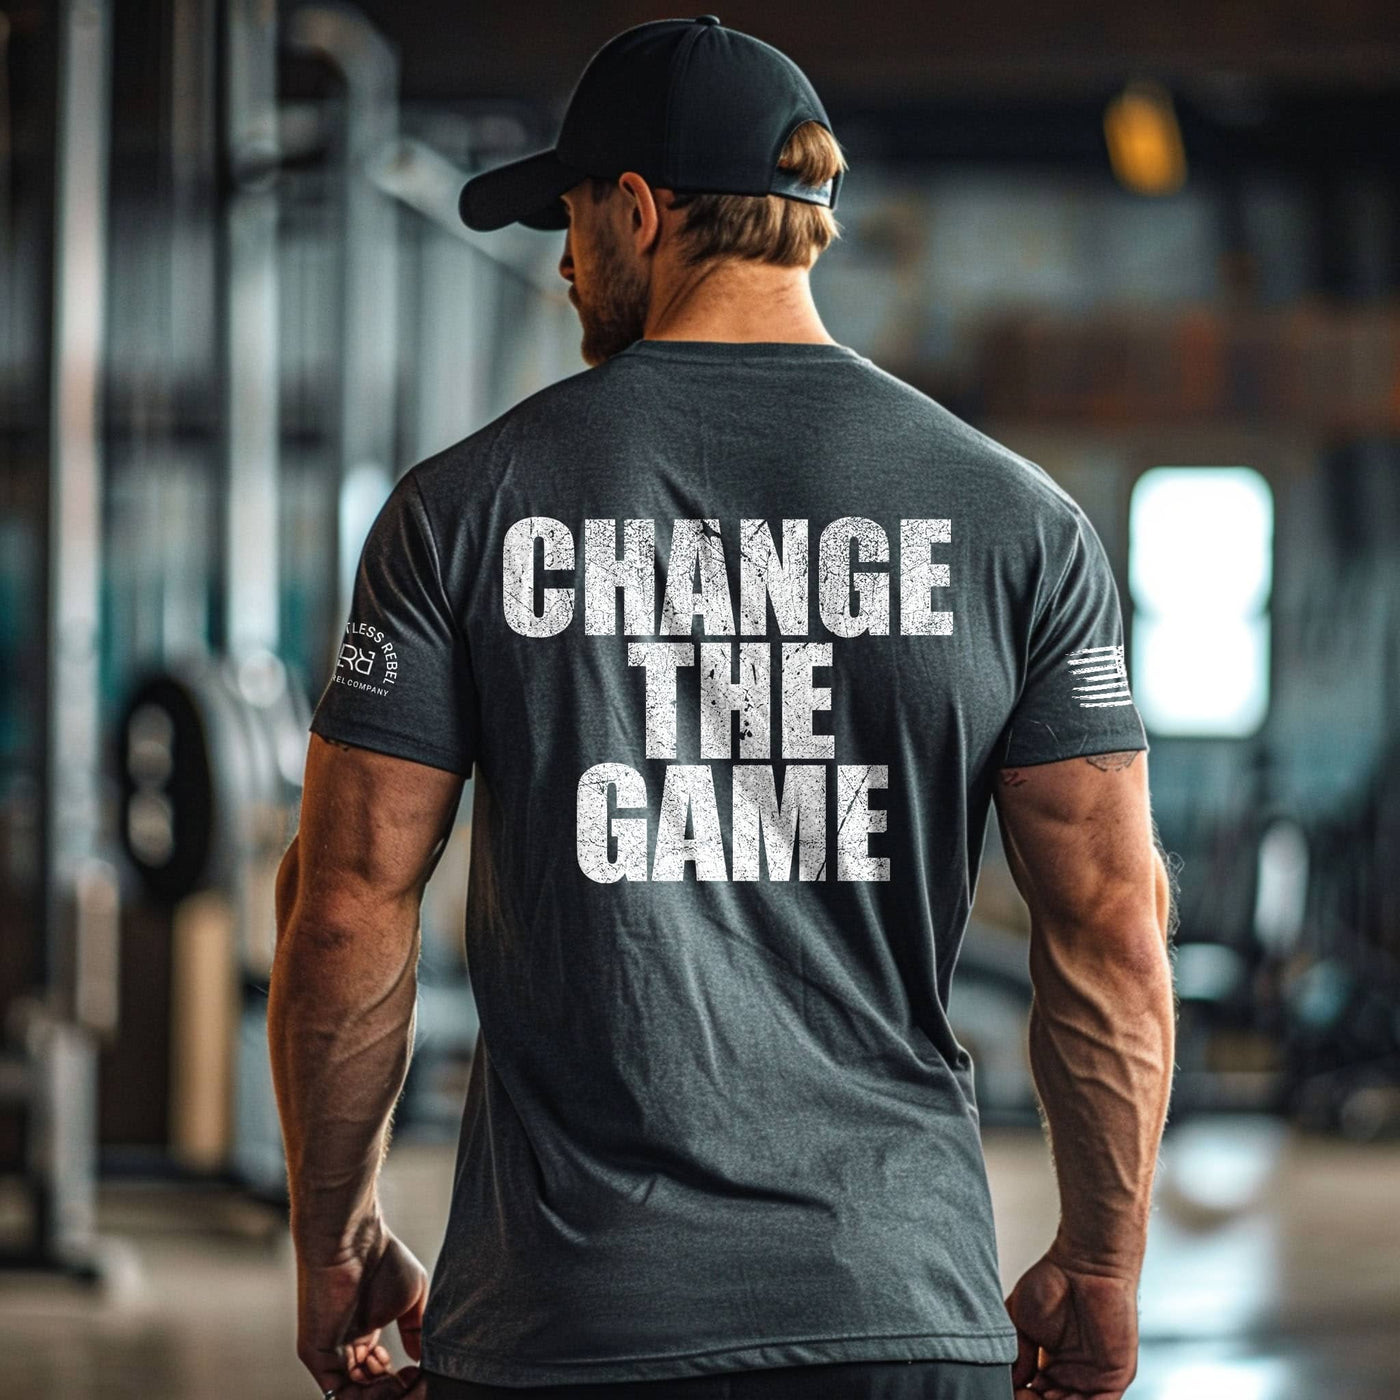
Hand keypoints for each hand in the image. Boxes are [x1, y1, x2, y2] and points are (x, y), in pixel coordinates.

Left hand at [296, 1217, 428, 1397]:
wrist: (354, 1240)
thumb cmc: (383, 1259)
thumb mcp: (411, 1299)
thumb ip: (416, 1331)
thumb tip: (420, 1359)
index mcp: (365, 1332)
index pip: (379, 1373)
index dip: (401, 1380)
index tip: (420, 1371)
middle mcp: (346, 1346)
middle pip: (367, 1389)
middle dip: (393, 1390)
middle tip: (412, 1378)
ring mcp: (329, 1352)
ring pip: (353, 1394)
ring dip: (381, 1393)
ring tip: (399, 1376)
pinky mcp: (317, 1354)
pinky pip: (337, 1391)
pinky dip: (364, 1394)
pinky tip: (386, 1376)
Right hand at [1004, 1248, 1138, 1398]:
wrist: (1085, 1264)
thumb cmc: (1053, 1281)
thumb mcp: (1020, 1320)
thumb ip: (1017, 1355)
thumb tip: (1011, 1383)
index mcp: (1051, 1365)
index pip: (1035, 1395)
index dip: (1021, 1395)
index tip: (1009, 1389)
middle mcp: (1073, 1375)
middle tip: (1020, 1394)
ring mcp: (1094, 1378)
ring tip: (1034, 1396)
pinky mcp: (1115, 1378)